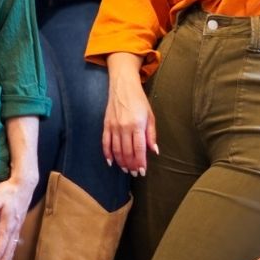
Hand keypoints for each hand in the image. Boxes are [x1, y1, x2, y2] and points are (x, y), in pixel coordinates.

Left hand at [0, 174, 36, 259]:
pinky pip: (15, 243)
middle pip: (7, 252)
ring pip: (12, 249)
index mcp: (8, 225)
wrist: (25, 183)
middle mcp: (14, 229)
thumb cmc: (9, 191)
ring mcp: (18, 227)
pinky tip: (9, 255)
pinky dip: (11, 252)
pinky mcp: (19, 224)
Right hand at [102, 53, 156, 174]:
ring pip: (116, 150)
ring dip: (121, 162)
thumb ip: (151, 134)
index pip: (139, 149)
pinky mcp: (106, 125)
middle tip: (134, 173)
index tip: (142, 172)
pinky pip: (105, 142)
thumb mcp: (150, 115)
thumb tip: (154, 151)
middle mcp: (125, 127)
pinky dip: (107, 153)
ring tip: (125, 169)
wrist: (123, 86)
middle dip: (131, 165)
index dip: (140, 162)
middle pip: (127, 152)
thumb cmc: (139, 100)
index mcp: (138, 125)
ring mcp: (114, 126)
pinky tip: (111, 161)